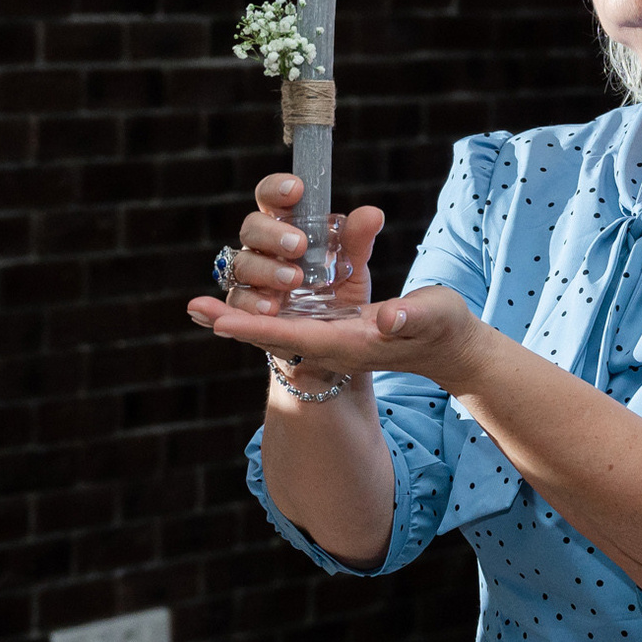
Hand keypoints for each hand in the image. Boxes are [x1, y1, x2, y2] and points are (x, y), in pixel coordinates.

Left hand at [187, 280, 496, 393]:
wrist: (448, 347)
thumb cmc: (444, 329)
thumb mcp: (433, 316)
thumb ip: (411, 316)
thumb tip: (387, 318)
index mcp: (351, 343)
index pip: (294, 337)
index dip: (256, 328)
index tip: (218, 320)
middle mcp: (332, 342)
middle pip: (274, 333)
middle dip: (235, 321)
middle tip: (194, 307)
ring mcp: (331, 334)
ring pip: (277, 325)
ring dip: (243, 313)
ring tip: (200, 306)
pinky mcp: (334, 322)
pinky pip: (290, 316)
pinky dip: (265, 303)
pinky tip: (243, 293)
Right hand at [199, 174, 385, 319]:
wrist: (333, 330)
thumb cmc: (336, 286)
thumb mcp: (353, 265)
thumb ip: (358, 241)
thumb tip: (372, 215)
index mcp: (285, 225)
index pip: (270, 198)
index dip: (276, 189)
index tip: (296, 189)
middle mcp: (263, 247)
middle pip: (251, 228)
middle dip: (272, 233)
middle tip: (298, 244)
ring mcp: (252, 277)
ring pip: (242, 264)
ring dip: (266, 270)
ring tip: (294, 280)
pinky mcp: (246, 307)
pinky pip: (237, 301)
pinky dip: (251, 302)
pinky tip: (271, 307)